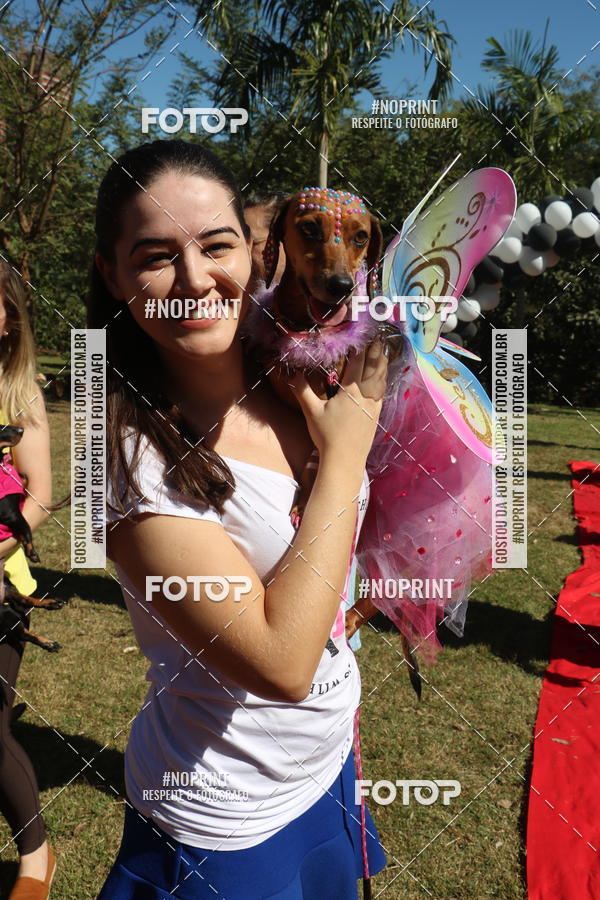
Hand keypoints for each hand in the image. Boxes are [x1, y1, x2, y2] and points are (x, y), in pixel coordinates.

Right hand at [288, 339, 387, 466]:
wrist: (345, 461)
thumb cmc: (327, 436)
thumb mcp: (311, 411)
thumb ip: (302, 390)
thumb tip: (291, 374)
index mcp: (350, 391)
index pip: (357, 363)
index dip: (360, 347)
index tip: (362, 334)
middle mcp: (366, 395)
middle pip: (374, 368)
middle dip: (376, 351)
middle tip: (378, 337)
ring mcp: (374, 405)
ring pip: (381, 379)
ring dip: (383, 364)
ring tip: (384, 352)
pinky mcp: (377, 416)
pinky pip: (383, 392)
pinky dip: (384, 381)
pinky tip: (383, 379)